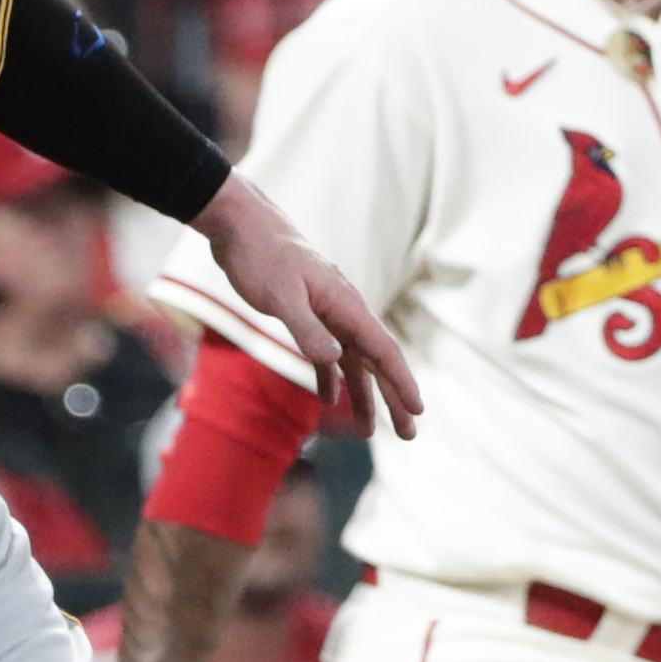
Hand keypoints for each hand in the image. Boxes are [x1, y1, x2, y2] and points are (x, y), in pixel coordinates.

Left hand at [194, 176, 420, 438]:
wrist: (242, 226)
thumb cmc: (260, 257)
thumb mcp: (280, 296)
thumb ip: (307, 329)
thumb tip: (335, 362)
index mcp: (345, 305)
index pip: (383, 351)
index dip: (401, 383)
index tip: (418, 411)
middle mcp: (344, 310)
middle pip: (376, 362)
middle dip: (393, 399)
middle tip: (409, 435)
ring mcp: (327, 313)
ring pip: (354, 362)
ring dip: (363, 396)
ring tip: (369, 432)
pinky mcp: (308, 314)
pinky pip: (327, 354)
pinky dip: (329, 378)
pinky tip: (327, 401)